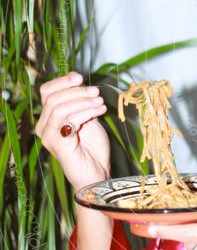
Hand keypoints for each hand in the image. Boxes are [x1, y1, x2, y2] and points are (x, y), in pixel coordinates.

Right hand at [35, 71, 110, 190]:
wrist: (97, 173)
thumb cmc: (92, 148)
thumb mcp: (88, 118)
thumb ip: (81, 103)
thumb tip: (81, 83)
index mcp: (49, 118)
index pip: (47, 91)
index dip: (62, 81)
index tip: (79, 76)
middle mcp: (44, 127)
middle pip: (53, 97)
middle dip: (77, 91)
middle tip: (96, 92)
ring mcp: (48, 136)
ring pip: (60, 107)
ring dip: (83, 101)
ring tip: (100, 102)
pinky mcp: (57, 144)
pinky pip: (69, 120)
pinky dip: (87, 111)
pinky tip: (100, 111)